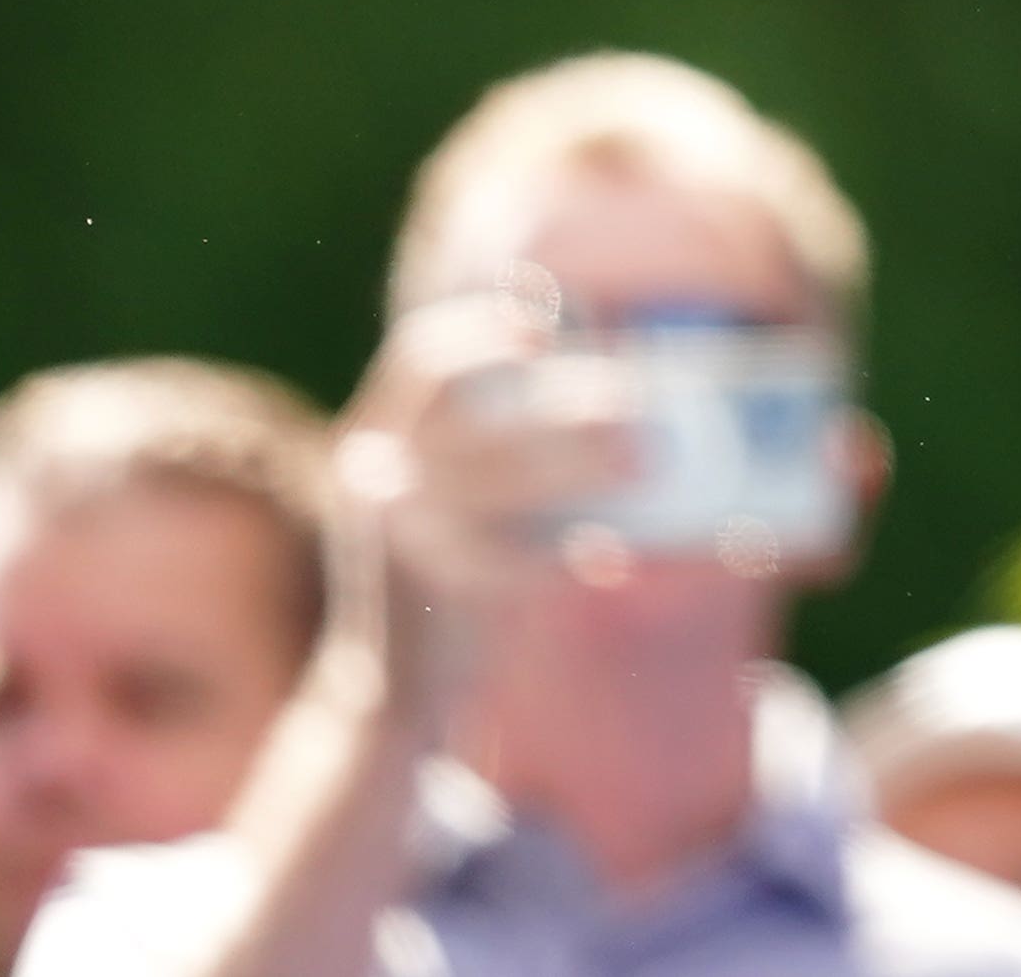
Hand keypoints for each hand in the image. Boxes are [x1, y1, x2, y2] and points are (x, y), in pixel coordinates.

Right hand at [324, 290, 636, 716]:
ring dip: (580, 467)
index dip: (482, 329)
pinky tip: (613, 556)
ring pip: (500, 482)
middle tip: (637, 405)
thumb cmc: (451, 570)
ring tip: (646, 466)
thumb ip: (501, 445)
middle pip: (477, 415)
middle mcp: (374, 474)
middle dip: (561, 402)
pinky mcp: (424, 592)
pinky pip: (509, 560)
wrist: (393, 691)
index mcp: (379, 435)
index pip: (420, 356)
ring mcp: (393, 534)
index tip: (549, 329)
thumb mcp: (453, 497)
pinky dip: (568, 554)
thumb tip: (615, 398)